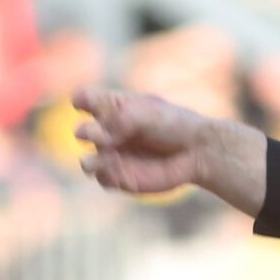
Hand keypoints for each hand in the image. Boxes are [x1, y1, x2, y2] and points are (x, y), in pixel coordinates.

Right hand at [72, 87, 264, 213]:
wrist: (198, 152)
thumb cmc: (174, 125)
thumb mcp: (147, 112)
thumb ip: (120, 119)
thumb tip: (100, 137)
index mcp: (112, 108)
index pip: (82, 99)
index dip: (82, 101)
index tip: (89, 104)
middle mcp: (108, 132)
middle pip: (81, 131)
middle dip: (89, 133)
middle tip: (107, 136)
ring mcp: (113, 156)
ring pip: (88, 162)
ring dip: (93, 161)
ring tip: (108, 157)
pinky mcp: (122, 178)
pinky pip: (103, 179)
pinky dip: (107, 175)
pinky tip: (120, 170)